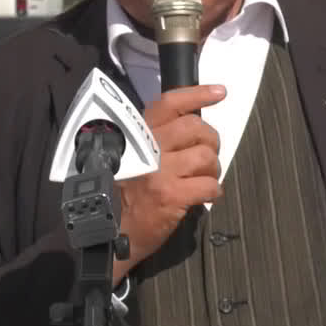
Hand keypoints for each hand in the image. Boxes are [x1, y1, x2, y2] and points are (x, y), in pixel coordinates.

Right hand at [112, 84, 226, 284]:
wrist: (107, 233)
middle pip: (195, 127)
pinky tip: (205, 195)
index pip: (169, 104)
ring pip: (206, 155)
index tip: (218, 92)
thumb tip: (192, 128)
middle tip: (206, 154)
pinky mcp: (171, 196)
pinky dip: (213, 190)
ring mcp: (159, 172)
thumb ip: (154, 141)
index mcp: (137, 136)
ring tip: (203, 178)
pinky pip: (208, 185)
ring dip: (212, 168)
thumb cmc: (120, 195)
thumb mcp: (130, 158)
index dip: (197, 94)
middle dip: (209, 140)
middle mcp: (147, 149)